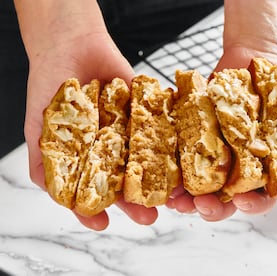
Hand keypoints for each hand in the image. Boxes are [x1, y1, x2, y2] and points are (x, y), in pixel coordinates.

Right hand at [24, 30, 157, 229]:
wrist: (71, 44)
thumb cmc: (49, 85)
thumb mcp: (39, 128)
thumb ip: (43, 163)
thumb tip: (52, 196)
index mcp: (85, 156)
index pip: (92, 191)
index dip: (95, 210)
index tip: (101, 225)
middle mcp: (110, 148)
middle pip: (125, 182)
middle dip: (136, 202)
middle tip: (148, 218)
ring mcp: (130, 131)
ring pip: (147, 162)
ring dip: (159, 181)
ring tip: (170, 197)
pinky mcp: (147, 112)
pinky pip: (162, 130)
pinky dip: (172, 144)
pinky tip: (180, 160)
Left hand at [167, 0, 276, 220]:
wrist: (264, 56)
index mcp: (266, 171)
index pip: (259, 199)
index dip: (252, 205)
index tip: (242, 199)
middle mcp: (239, 167)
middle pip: (225, 200)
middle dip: (212, 208)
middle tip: (202, 205)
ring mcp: (216, 152)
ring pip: (199, 184)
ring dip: (186, 197)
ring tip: (176, 199)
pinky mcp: (197, 134)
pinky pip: (182, 155)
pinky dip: (172, 168)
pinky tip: (167, 174)